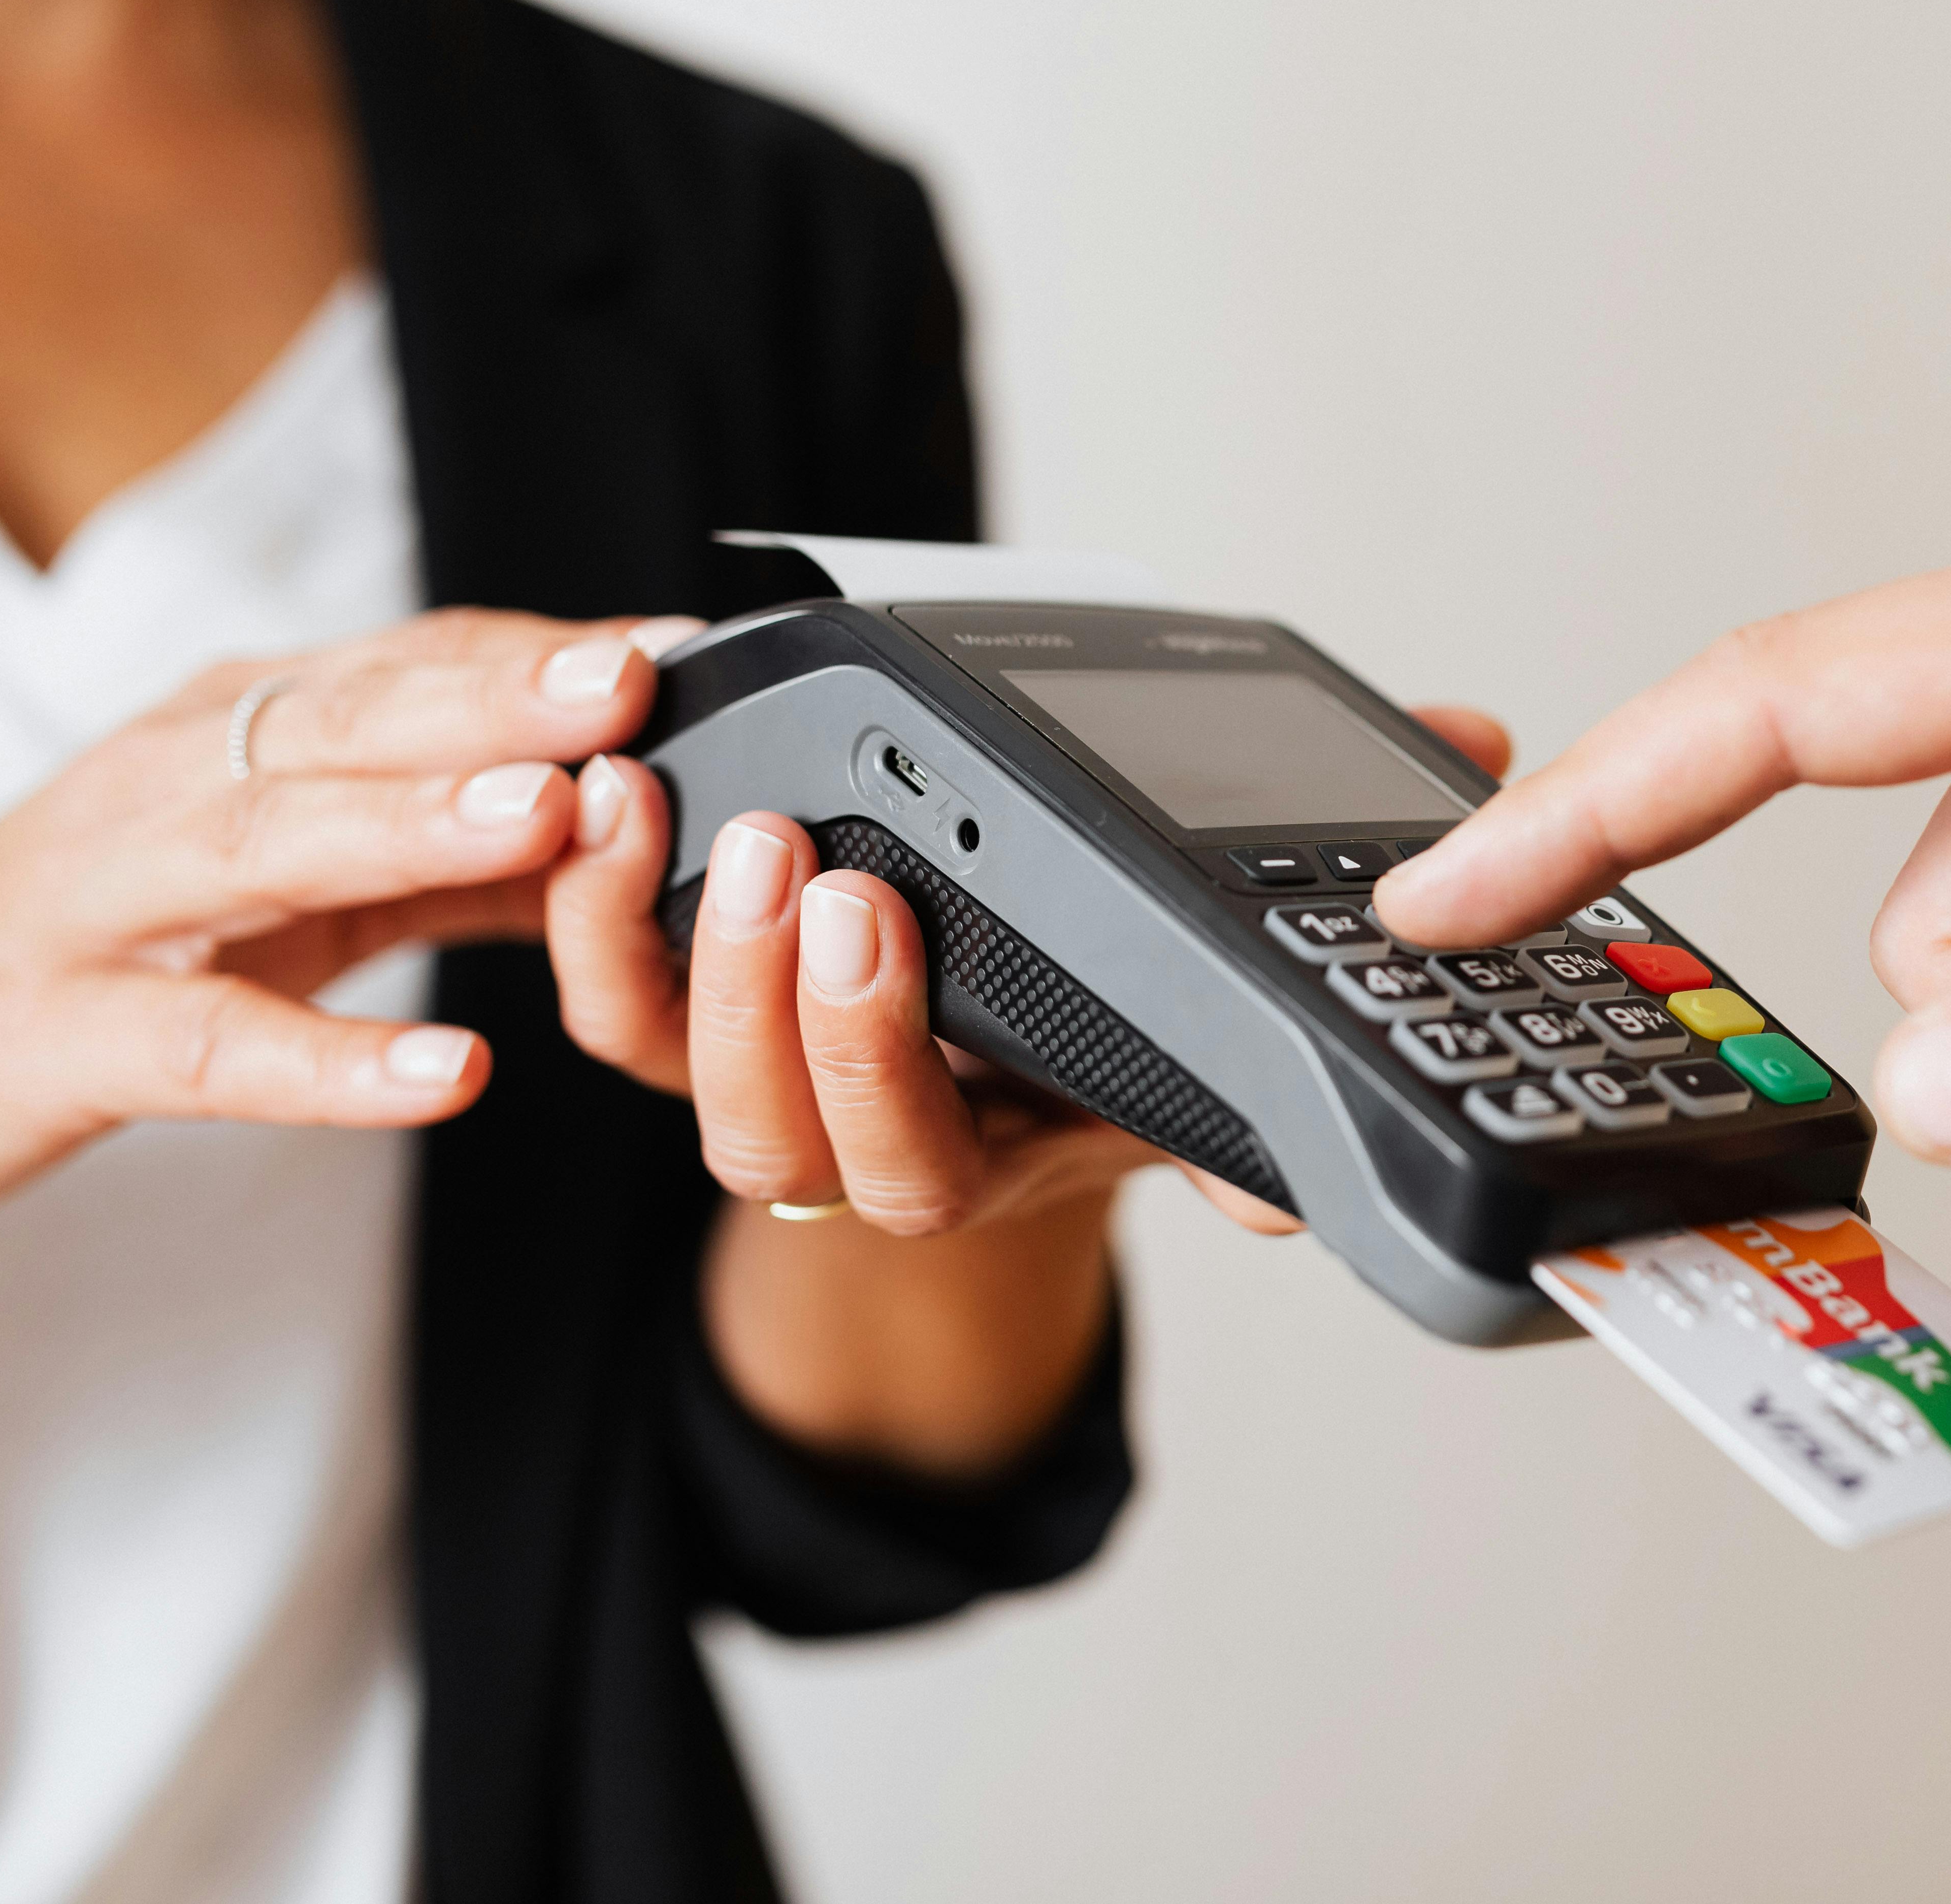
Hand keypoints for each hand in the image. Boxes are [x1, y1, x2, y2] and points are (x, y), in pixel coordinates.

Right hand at [0, 610, 671, 1240]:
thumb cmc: (97, 941)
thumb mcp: (279, 876)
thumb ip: (435, 846)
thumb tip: (611, 813)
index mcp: (229, 734)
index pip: (405, 665)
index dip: (540, 652)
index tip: (676, 643)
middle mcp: (173, 785)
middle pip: (351, 721)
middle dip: (497, 694)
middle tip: (632, 680)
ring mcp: (114, 903)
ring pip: (278, 841)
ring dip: (420, 824)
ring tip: (553, 816)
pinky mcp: (71, 1032)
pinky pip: (215, 1043)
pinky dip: (335, 1060)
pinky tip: (448, 1071)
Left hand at [545, 703, 1518, 1233]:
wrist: (1040, 1034)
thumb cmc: (1124, 1007)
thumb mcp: (1219, 994)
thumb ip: (1295, 998)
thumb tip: (1358, 1041)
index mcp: (984, 1152)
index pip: (908, 1158)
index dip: (869, 1055)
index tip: (880, 915)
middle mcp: (860, 1137)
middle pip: (768, 1131)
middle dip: (768, 996)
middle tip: (796, 853)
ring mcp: (764, 1073)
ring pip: (668, 1063)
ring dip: (658, 939)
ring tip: (673, 805)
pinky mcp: (690, 1006)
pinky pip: (610, 988)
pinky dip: (592, 899)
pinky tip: (604, 791)